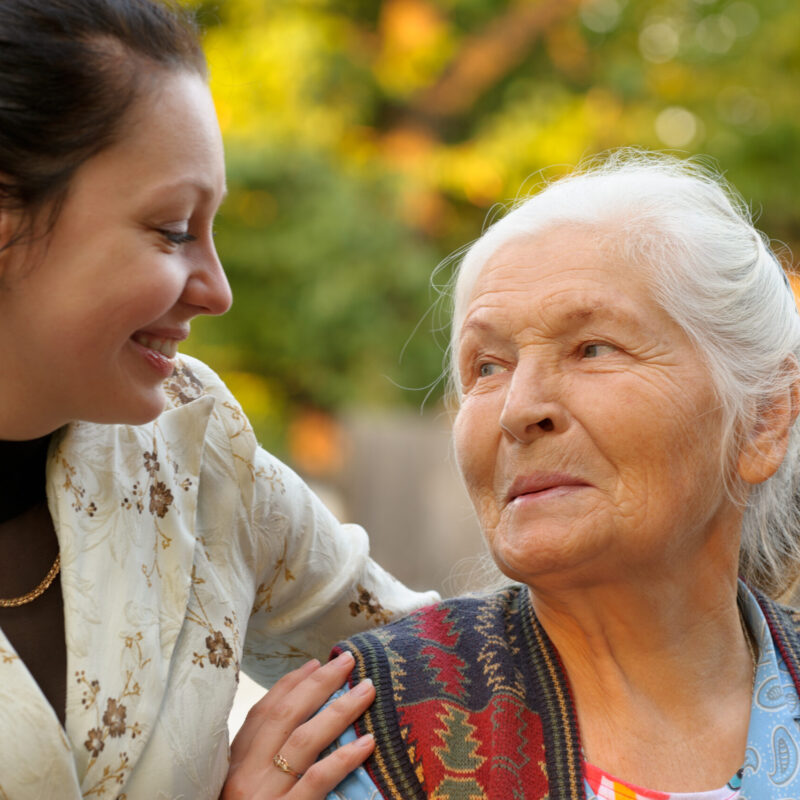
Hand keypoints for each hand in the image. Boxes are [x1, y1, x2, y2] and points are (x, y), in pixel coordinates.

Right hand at [221, 651, 374, 798]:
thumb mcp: (244, 790)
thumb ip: (263, 762)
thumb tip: (303, 724)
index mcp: (233, 768)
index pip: (262, 714)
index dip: (289, 685)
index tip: (315, 663)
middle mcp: (245, 777)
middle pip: (284, 716)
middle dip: (317, 684)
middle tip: (347, 661)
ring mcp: (264, 796)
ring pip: (304, 741)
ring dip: (338, 710)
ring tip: (366, 689)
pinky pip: (318, 782)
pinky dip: (343, 759)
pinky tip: (367, 743)